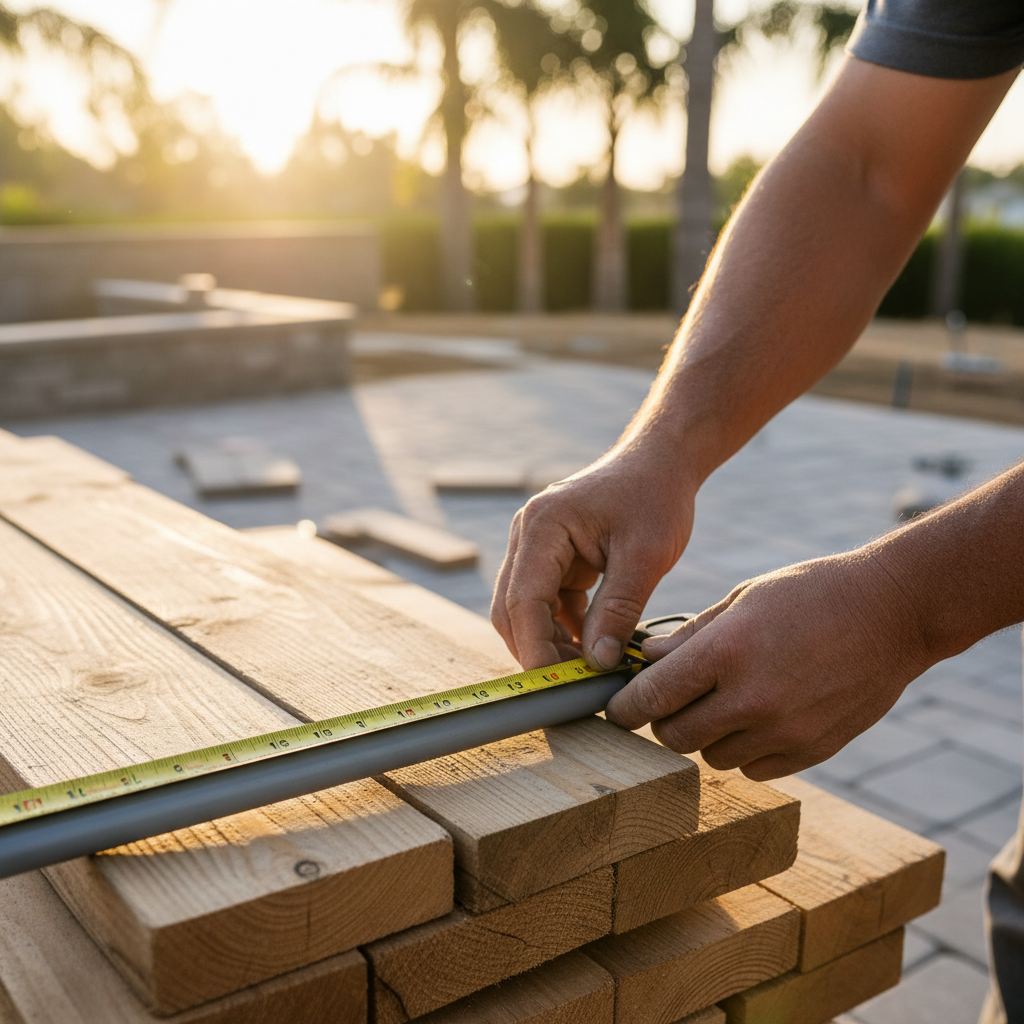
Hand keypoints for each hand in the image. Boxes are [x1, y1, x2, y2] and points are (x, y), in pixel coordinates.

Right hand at [491, 451, 697, 671]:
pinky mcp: (553, 558)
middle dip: (536, 650)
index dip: (536, 647)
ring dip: (550, 643)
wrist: (661, 462)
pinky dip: (564, 629)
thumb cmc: (655, 497)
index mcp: (543, 526)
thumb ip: (618, 611)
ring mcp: (537, 547)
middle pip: (512, 609)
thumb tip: (597, 664)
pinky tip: (593, 649)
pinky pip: (547, 603)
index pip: (524, 600)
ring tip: (587, 672)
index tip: (558, 684)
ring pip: (525, 610)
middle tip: (571, 687)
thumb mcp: (645, 556)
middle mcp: (529, 535)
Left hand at [605, 550, 932, 779]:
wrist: (892, 613)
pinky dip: (746, 750)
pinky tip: (758, 718)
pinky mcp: (812, 751)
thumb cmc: (811, 594)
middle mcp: (752, 699)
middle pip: (676, 737)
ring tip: (723, 703)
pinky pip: (755, 768)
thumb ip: (691, 637)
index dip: (625, 707)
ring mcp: (785, 730)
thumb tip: (647, 660)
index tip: (616, 709)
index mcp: (727, 651)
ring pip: (714, 758)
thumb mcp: (743, 599)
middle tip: (670, 701)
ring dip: (707, 736)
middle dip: (664, 721)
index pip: (654, 697)